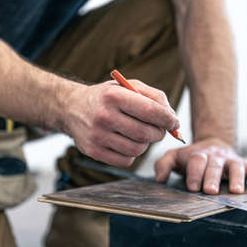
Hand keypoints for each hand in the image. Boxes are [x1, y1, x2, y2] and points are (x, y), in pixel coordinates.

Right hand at [63, 80, 178, 166]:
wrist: (71, 108)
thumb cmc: (106, 97)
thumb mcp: (127, 86)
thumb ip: (154, 97)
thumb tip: (173, 119)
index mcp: (113, 95)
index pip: (150, 111)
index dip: (168, 119)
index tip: (174, 123)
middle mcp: (103, 116)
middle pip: (146, 133)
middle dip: (159, 133)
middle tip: (158, 129)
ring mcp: (97, 135)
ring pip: (137, 149)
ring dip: (145, 144)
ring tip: (139, 134)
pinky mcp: (93, 151)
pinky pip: (126, 160)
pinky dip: (131, 154)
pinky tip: (125, 142)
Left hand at [154, 138, 246, 193]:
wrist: (211, 144)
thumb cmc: (190, 157)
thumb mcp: (174, 157)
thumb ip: (163, 164)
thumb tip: (159, 178)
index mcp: (198, 155)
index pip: (196, 162)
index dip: (194, 173)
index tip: (192, 187)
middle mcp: (216, 157)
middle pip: (215, 165)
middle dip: (212, 177)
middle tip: (209, 191)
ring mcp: (231, 160)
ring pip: (236, 167)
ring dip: (236, 178)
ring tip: (235, 191)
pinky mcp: (245, 165)